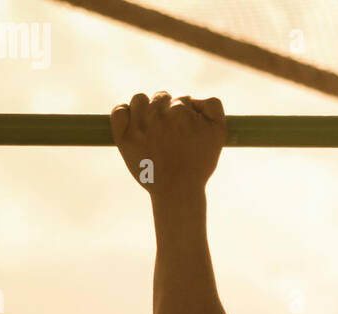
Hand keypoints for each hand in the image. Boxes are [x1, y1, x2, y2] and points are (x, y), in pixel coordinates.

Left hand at [110, 91, 226, 198]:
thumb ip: (212, 107)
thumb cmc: (199, 165)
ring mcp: (139, 124)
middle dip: (167, 110)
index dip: (187, 114)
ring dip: (146, 109)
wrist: (178, 192)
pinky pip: (119, 111)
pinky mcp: (123, 136)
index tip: (188, 131)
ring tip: (154, 130)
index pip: (183, 99)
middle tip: (172, 134)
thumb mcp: (218, 134)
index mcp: (182, 111)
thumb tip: (195, 97)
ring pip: (140, 99)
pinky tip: (135, 127)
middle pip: (161, 96)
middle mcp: (159, 114)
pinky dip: (125, 114)